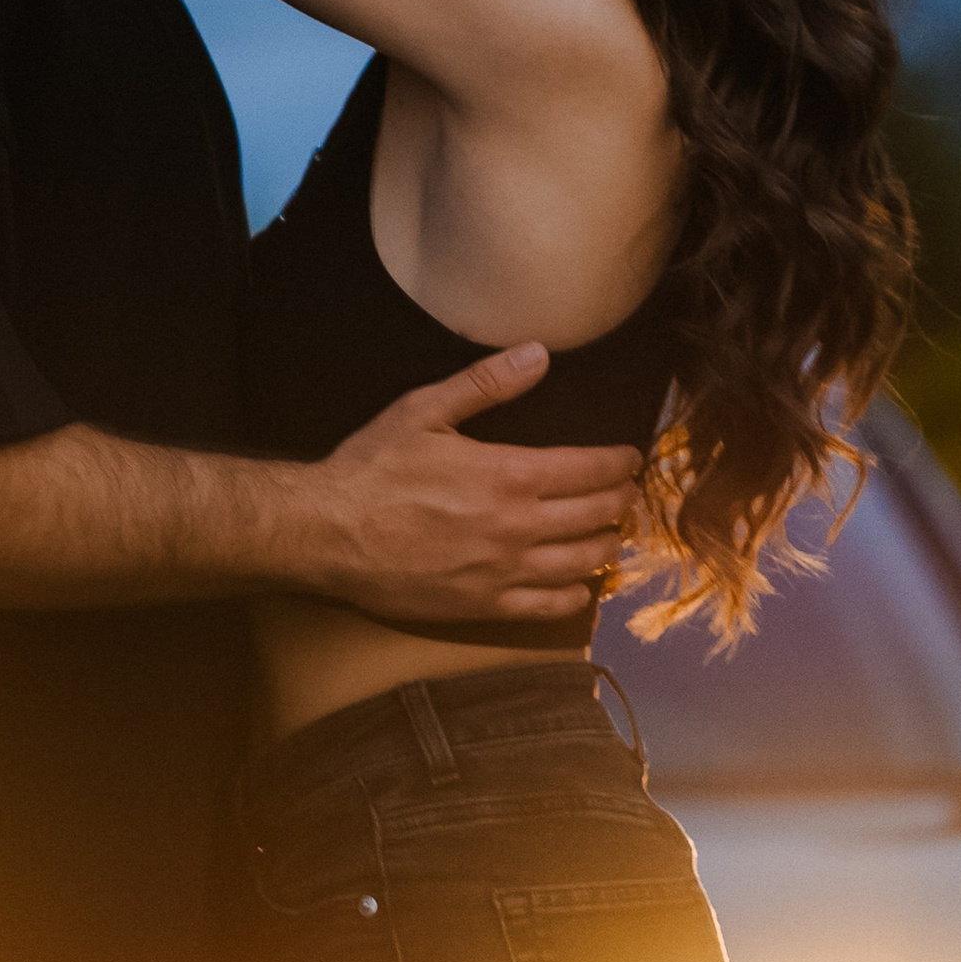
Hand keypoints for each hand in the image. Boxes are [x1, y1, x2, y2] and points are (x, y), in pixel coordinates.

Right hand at [304, 347, 643, 623]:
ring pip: (583, 563)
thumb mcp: (423, 410)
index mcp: (508, 475)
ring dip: (608, 546)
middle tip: (628, 493)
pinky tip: (580, 587)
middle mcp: (517, 526)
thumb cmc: (373, 469)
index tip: (631, 458)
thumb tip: (539, 353)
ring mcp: (504, 571)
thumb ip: (486, 383)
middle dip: (622, 501)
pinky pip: (549, 608)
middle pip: (597, 516)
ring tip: (611, 534)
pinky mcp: (485, 606)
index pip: (590, 469)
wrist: (329, 534)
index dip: (620, 462)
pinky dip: (575, 596)